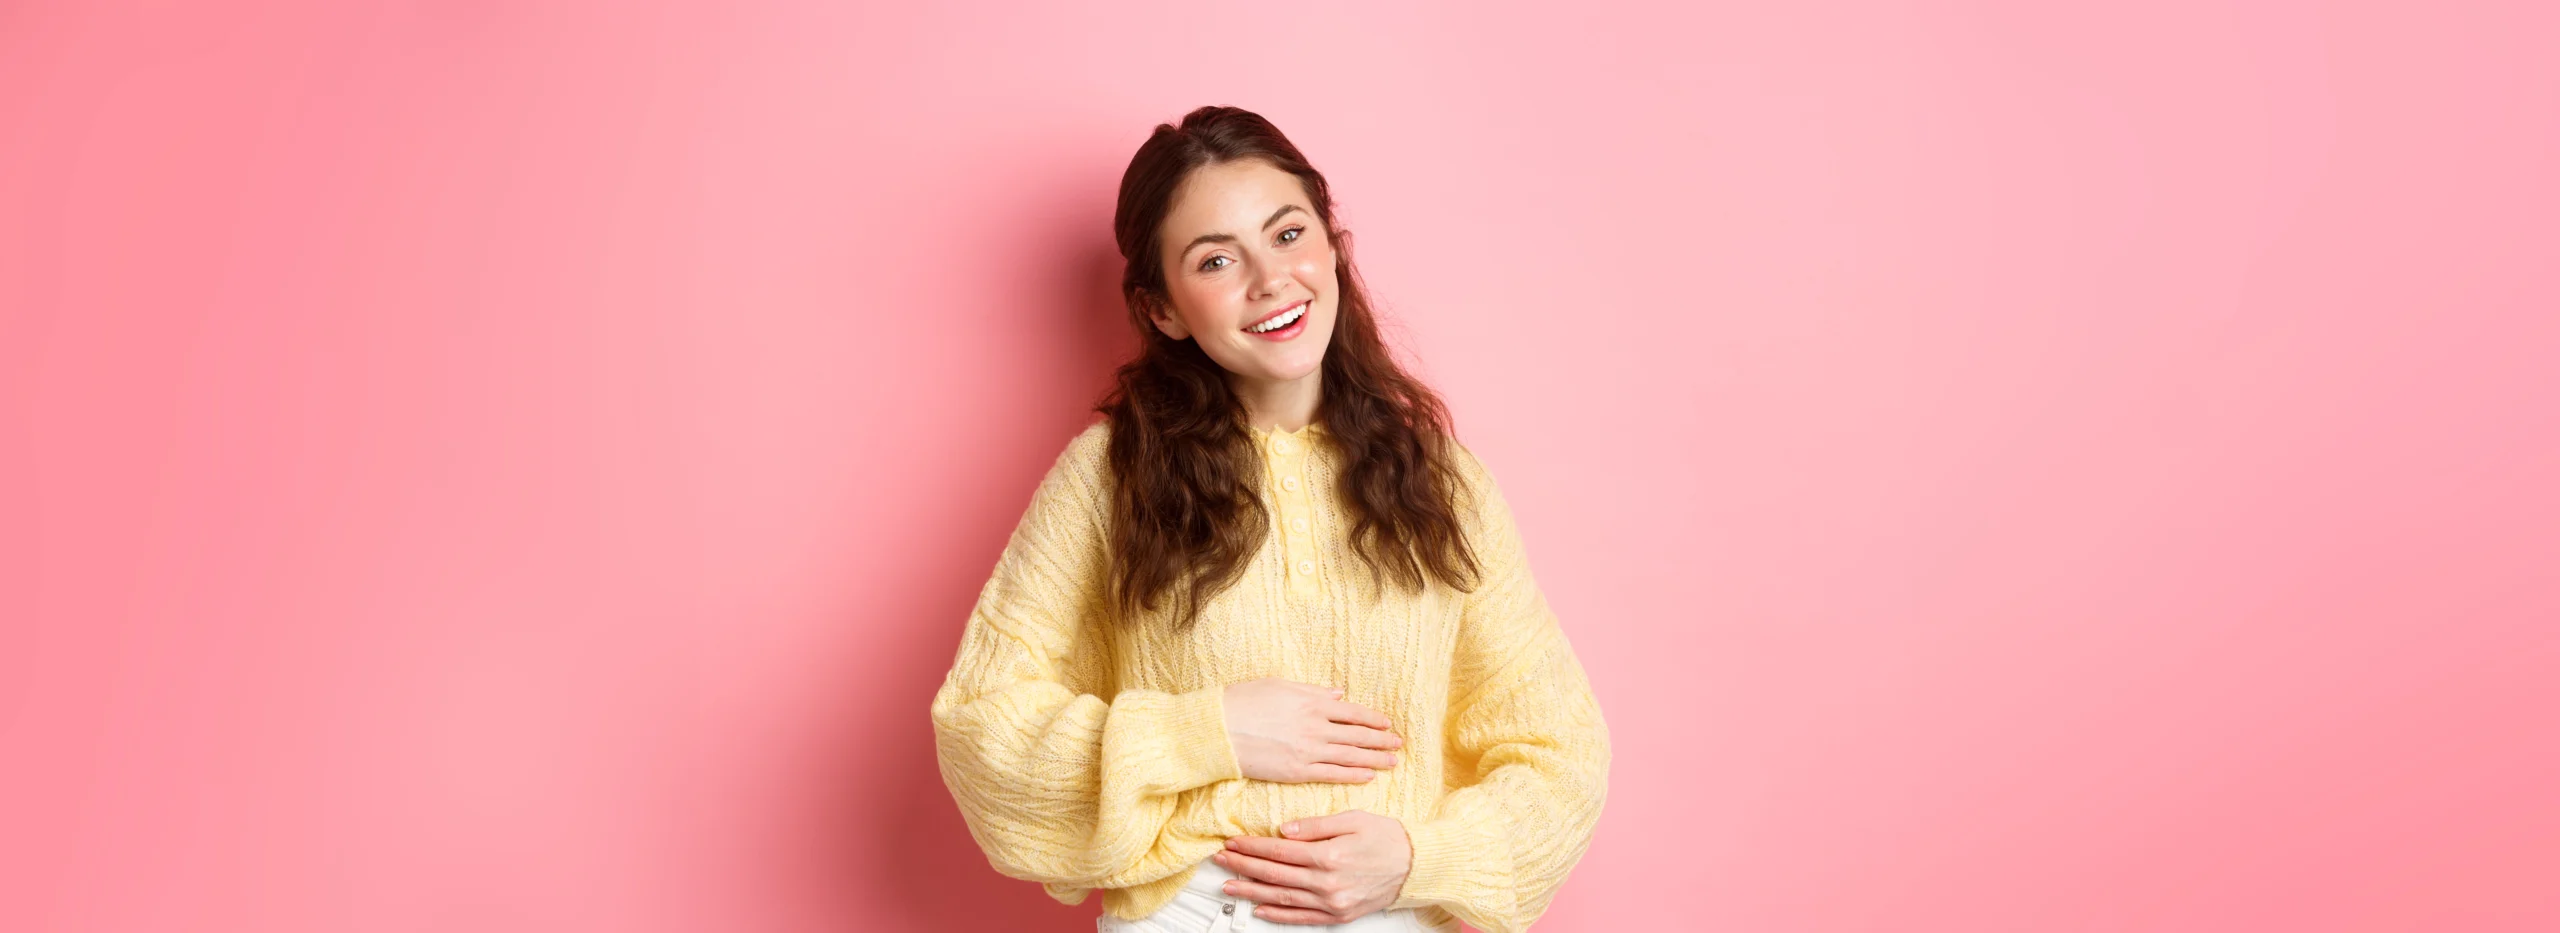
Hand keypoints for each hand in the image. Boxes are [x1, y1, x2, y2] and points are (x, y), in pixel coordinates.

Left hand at [1212, 809, 1412, 924]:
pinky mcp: (1339, 915)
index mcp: (1329, 856)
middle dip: (1243, 866)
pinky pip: (1302, 918)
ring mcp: (1332, 903)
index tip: (1233, 842)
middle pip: (1274, 875)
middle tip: (1221, 860)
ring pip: (1282, 898)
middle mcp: (1327, 883)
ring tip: (1229, 886)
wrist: (1417, 866)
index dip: (1252, 846)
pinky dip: (1278, 915)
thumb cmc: (1387, 838)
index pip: (1279, 851)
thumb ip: (1315, 826)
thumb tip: (1282, 830)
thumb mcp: (1352, 819)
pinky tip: (1260, 910)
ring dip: (1252, 893)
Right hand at [1221, 678, 1402, 783]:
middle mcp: (1316, 728)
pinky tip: (1367, 776)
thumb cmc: (1244, 702)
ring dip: (1374, 759)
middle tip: (1398, 744)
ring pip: (1350, 756)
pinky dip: (1352, 774)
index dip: (1372, 719)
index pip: (1353, 713)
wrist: (1219, 730)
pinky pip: (1332, 774)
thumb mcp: (1279, 686)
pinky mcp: (1297, 771)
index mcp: (1312, 703)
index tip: (1387, 724)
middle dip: (1380, 740)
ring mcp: (1308, 751)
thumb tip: (1338, 694)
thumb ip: (1312, 691)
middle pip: (1357, 735)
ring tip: (1392, 762)